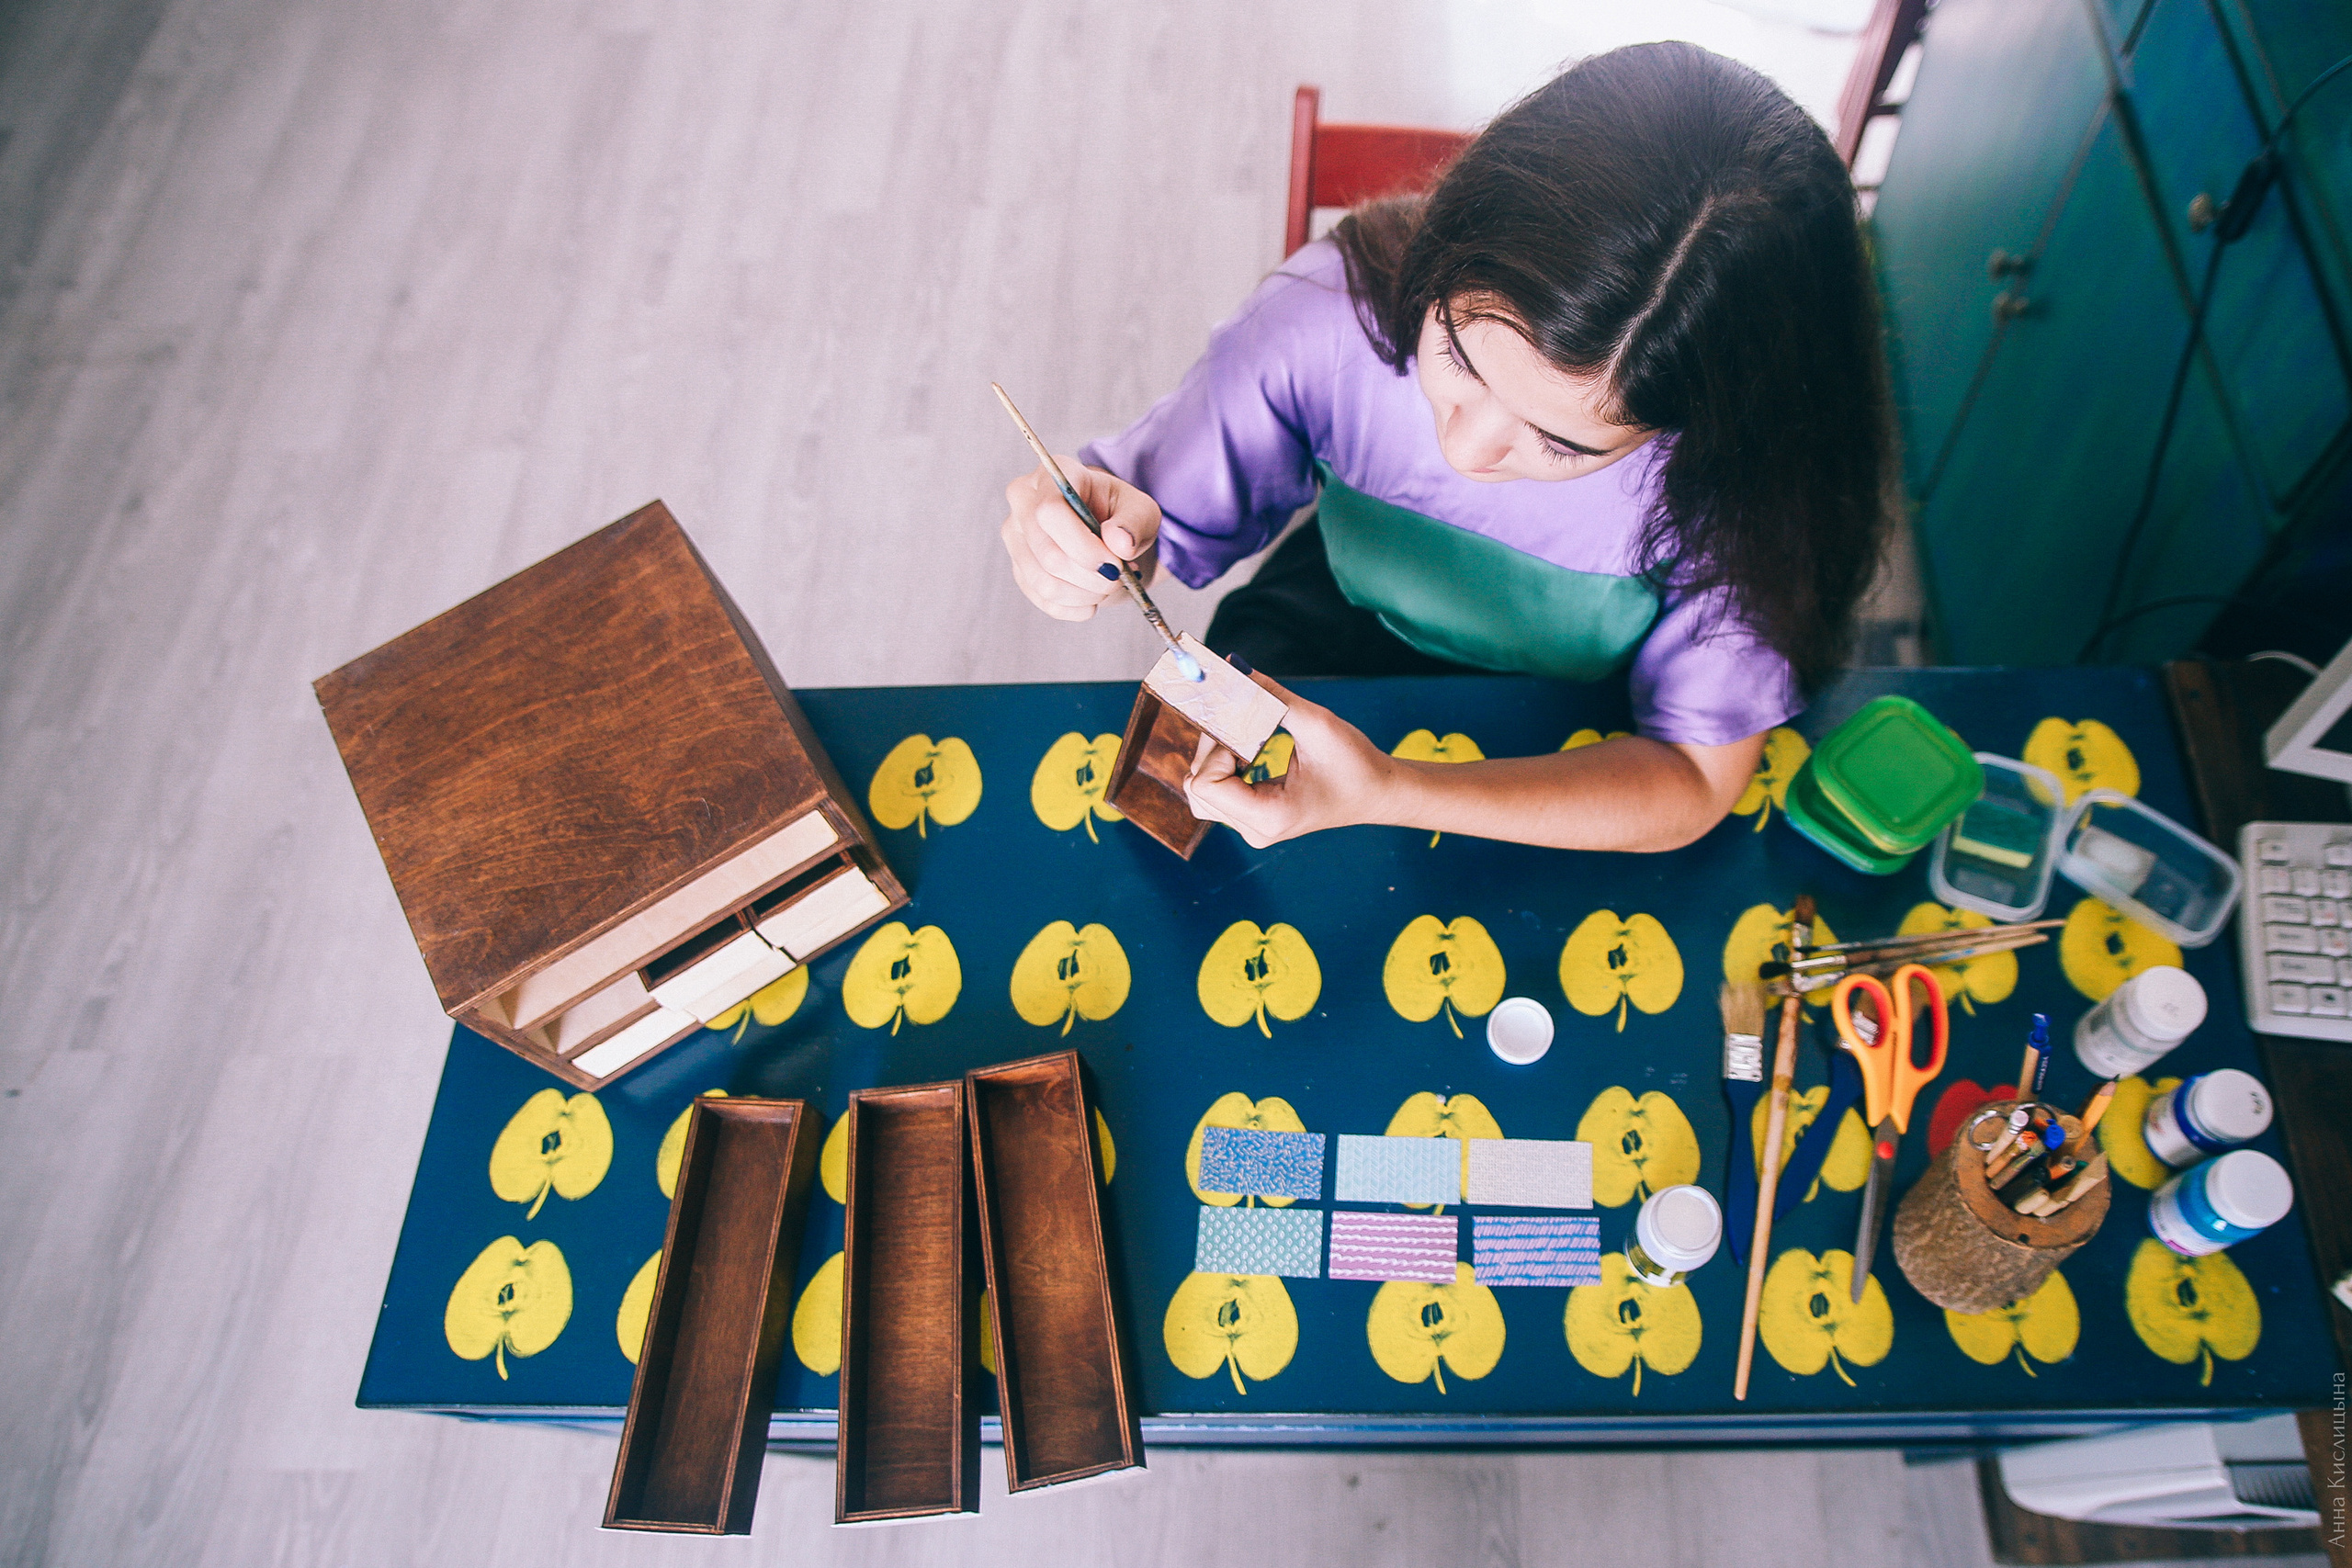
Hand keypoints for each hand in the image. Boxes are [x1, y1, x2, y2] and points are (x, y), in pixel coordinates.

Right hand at [1000, 459, 1162, 621]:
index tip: (1114, 564)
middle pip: (1047, 554)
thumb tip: (1120, 543)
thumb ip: (1135, 522)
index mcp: (1053, 475)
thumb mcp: (1141, 511)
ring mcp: (1016, 539)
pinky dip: (1077, 606)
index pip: (1050, 512)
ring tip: (1109, 584)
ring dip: (1086, 594)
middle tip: (1119, 577)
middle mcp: (1023, 502)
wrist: (1108, 533)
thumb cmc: (1122, 515)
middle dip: (1091, 576)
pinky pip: (1044, 601)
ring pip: (1045, 583)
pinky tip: (1094, 595)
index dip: (1083, 546)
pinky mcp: (1019, 570)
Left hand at [1183, 673, 1397, 846]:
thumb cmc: (1356, 764)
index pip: (1205, 783)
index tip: (1244, 729)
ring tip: (1246, 738)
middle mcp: (1255, 830)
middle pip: (1196, 787)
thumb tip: (1233, 667)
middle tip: (1241, 724)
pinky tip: (1248, 749)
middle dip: (1212, 749)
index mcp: (1269, 816)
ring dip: (1214, 757)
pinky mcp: (1251, 818)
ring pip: (1200, 791)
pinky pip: (1215, 792)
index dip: (1217, 748)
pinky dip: (1222, 765)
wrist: (1378, 792)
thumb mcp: (1317, 723)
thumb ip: (1271, 696)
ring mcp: (1251, 828)